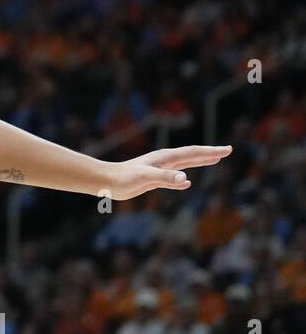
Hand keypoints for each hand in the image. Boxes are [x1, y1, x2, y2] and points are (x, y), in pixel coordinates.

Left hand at [105, 145, 231, 200]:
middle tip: (227, 151)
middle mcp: (164, 162)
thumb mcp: (146, 177)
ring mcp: (159, 170)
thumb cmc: (124, 178)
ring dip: (199, 162)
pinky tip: (186, 183)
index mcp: (165, 159)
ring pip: (184, 165)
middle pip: (192, 156)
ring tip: (213, 160)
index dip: (211, 152)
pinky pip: (173, 179)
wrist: (106, 181)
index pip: (193, 153)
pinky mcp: (152, 180)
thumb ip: (165, 178)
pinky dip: (182, 180)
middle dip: (210, 153)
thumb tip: (186, 179)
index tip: (227, 150)